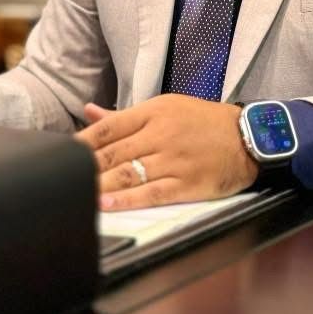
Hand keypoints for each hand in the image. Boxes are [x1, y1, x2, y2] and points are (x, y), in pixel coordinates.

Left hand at [75, 94, 258, 210]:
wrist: (249, 136)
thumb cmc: (205, 122)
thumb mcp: (166, 108)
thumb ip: (124, 115)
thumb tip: (89, 111)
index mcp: (154, 112)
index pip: (109, 127)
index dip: (83, 142)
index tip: (63, 154)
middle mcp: (162, 134)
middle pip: (114, 152)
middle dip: (86, 167)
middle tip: (63, 178)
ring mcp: (174, 160)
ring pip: (128, 174)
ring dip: (100, 185)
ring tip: (77, 194)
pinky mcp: (187, 184)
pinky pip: (151, 193)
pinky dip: (126, 200)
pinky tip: (107, 205)